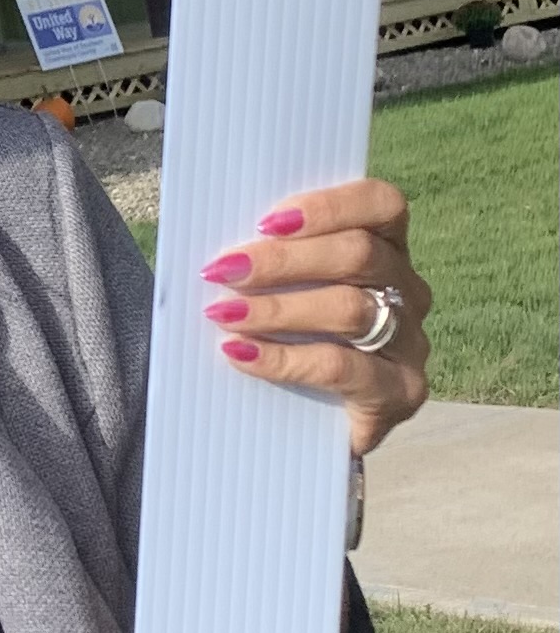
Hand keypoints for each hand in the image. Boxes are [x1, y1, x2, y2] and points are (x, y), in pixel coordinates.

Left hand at [201, 180, 430, 456]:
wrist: (307, 427)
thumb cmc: (287, 340)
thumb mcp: (282, 291)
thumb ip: (268, 261)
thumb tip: (221, 247)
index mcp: (386, 249)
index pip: (381, 205)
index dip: (329, 206)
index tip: (265, 221)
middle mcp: (407, 291)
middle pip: (360, 256)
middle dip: (284, 261)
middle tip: (224, 271)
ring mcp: (411, 343)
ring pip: (351, 310)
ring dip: (278, 308)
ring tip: (223, 315)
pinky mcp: (401, 393)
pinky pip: (342, 368)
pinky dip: (283, 359)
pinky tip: (240, 353)